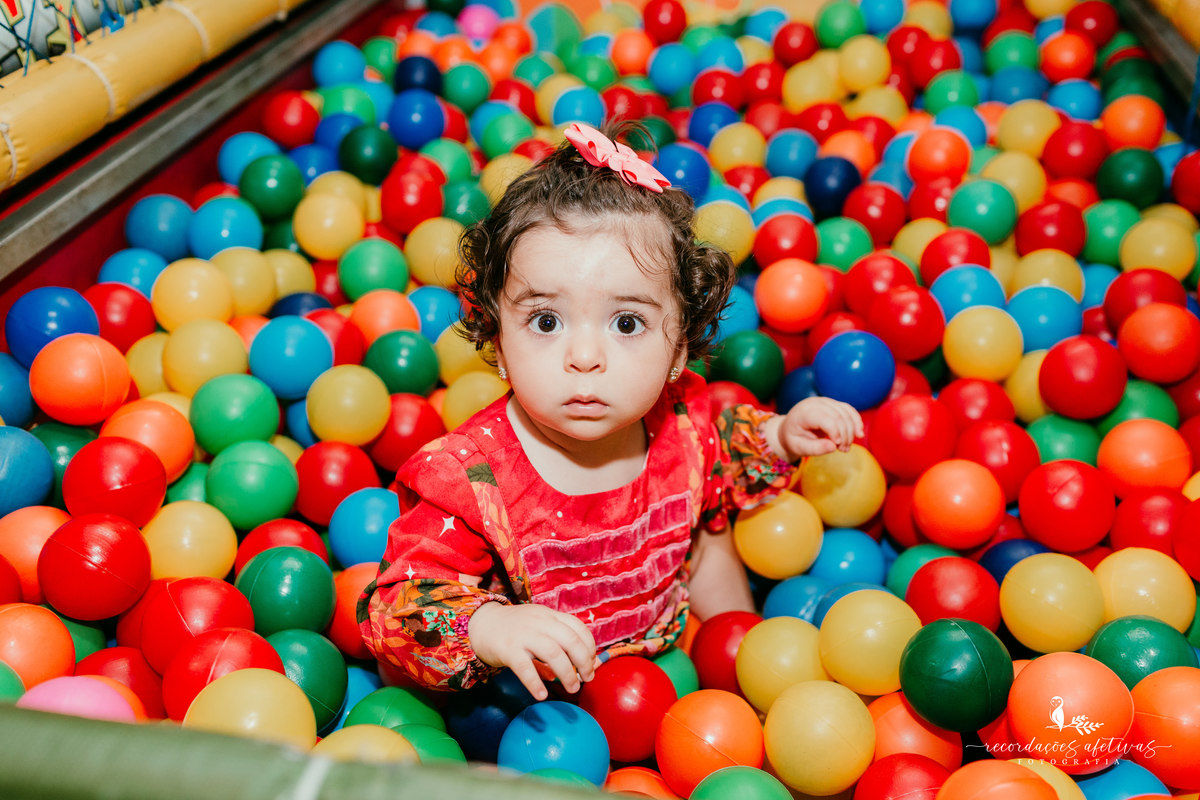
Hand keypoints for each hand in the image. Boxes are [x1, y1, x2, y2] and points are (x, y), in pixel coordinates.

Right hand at [467, 602, 597, 699]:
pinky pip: (525, 667)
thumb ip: (557, 643)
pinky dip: (536, 683)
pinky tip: (542, 695)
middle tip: (587, 679)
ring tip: (572, 689)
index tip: (592, 662)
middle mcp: (539, 622)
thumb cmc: (514, 630)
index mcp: (549, 616)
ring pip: (553, 653)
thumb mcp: (538, 627)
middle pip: (570, 640)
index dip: (590, 646)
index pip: (578, 627)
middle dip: (584, 662)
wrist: (480, 624)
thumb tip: (578, 668)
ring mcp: (523, 635)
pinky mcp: (508, 649)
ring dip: (567, 674)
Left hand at [769, 397, 863, 460]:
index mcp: (804, 413)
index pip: (825, 418)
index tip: (837, 446)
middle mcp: (815, 403)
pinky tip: (859, 433)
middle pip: (838, 416)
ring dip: (851, 431)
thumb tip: (833, 446)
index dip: (835, 431)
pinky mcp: (833, 404)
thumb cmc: (793, 439)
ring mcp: (825, 401)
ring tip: (846, 447)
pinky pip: (849, 410)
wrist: (789, 429)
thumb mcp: (799, 448)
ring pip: (846, 413)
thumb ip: (815, 448)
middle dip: (845, 435)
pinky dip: (856, 421)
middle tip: (843, 450)